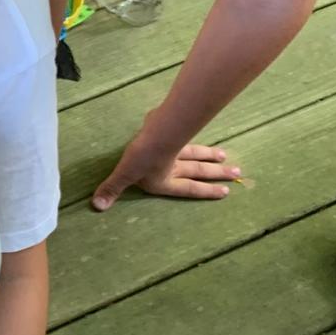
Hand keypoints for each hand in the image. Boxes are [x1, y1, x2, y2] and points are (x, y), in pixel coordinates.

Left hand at [91, 126, 241, 210]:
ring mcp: (177, 149)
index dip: (205, 191)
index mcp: (166, 180)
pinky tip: (198, 129)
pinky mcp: (174, 132)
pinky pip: (187, 136)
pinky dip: (193, 135)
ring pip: (197, 153)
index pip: (189, 188)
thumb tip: (97, 206)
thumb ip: (112, 189)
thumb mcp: (124, 175)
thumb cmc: (141, 158)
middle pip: (199, 170)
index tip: (225, 191)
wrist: (153, 133)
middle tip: (238, 173)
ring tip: (226, 157)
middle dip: (217, 173)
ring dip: (211, 155)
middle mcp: (175, 166)